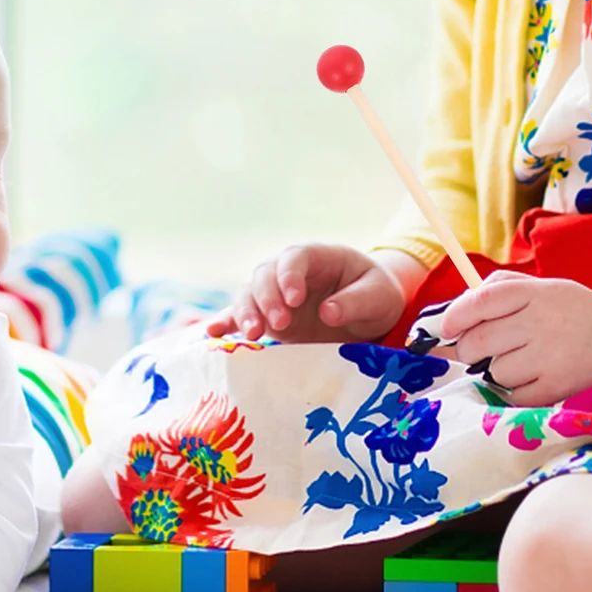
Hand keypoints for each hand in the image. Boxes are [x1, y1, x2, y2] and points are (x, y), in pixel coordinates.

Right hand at [204, 244, 412, 342]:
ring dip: (246, 312)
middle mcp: (290, 273)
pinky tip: (213, 334)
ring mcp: (276, 295)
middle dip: (267, 297)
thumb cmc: (377, 296)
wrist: (370, 314)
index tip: (295, 299)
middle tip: (279, 324)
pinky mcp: (268, 319)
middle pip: (265, 274)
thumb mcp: (379, 297)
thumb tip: (328, 313)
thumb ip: (356, 302)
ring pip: (249, 294)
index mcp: (318, 257)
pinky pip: (241, 317)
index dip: (289, 275)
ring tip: (253, 334)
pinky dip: (227, 324)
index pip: (295, 257)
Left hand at [438, 273, 591, 406]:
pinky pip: (513, 395)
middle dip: (467, 348)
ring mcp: (549, 357)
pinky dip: (514, 390)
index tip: (446, 327)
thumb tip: (458, 307)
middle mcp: (541, 323)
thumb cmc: (574, 310)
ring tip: (517, 360)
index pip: (481, 301)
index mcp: (535, 292)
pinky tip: (530, 376)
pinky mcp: (557, 387)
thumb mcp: (544, 286)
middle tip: (475, 349)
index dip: (455, 315)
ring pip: (494, 371)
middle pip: (478, 341)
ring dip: (495, 369)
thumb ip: (502, 288)